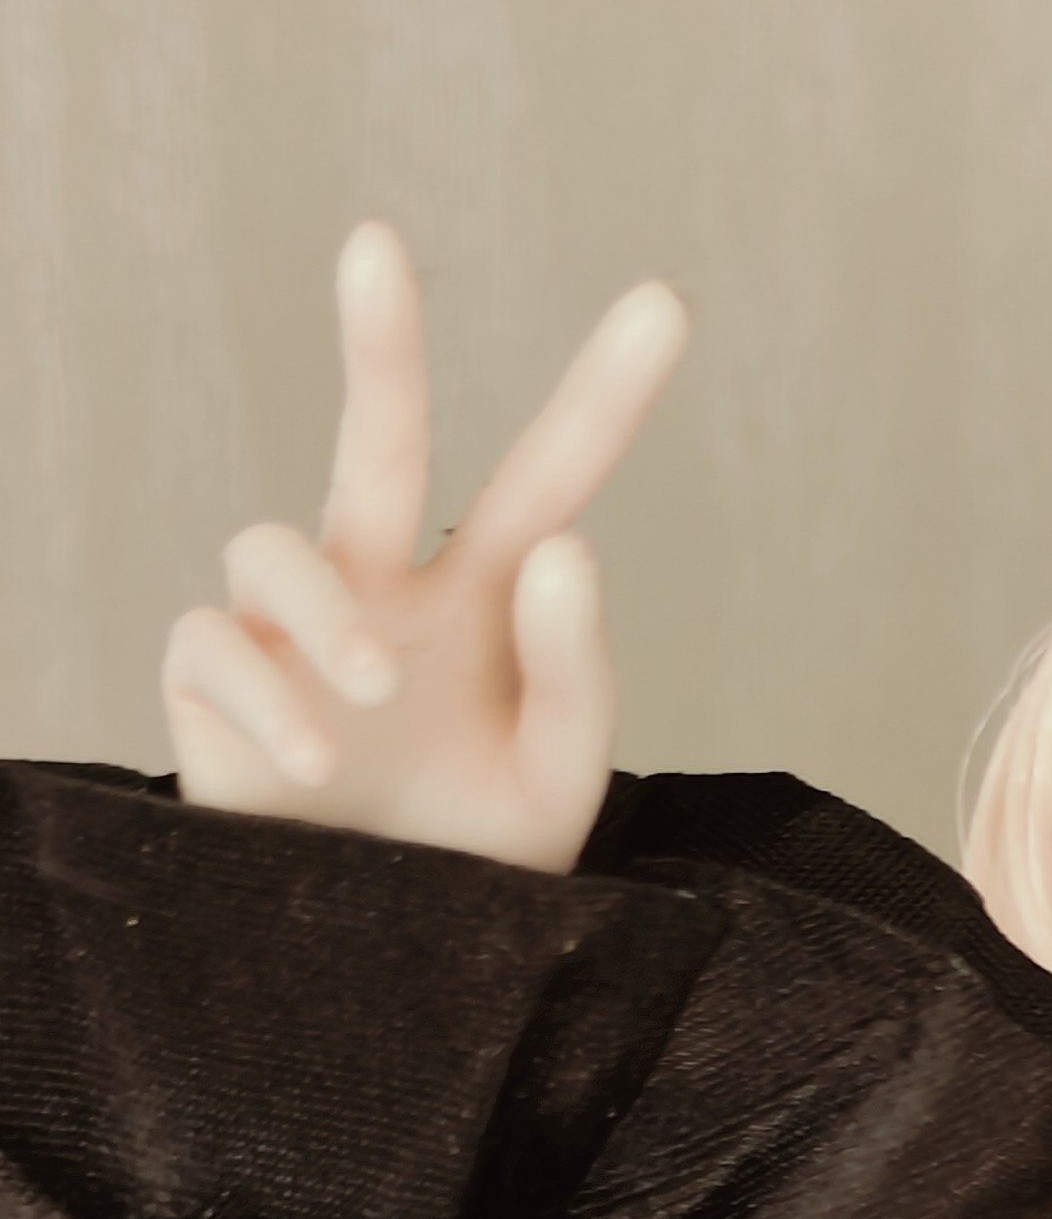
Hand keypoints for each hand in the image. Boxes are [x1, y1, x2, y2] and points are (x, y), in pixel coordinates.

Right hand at [162, 223, 689, 873]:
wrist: (393, 975)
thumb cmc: (482, 868)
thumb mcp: (560, 779)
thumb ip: (575, 670)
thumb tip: (563, 549)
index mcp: (487, 602)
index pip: (547, 481)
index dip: (601, 397)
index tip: (668, 303)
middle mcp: (384, 591)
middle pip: (378, 440)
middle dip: (378, 343)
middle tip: (375, 242)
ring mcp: (291, 631)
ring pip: (272, 540)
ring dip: (328, 609)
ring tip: (372, 691)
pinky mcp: (215, 685)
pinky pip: (216, 643)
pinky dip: (267, 691)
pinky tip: (316, 757)